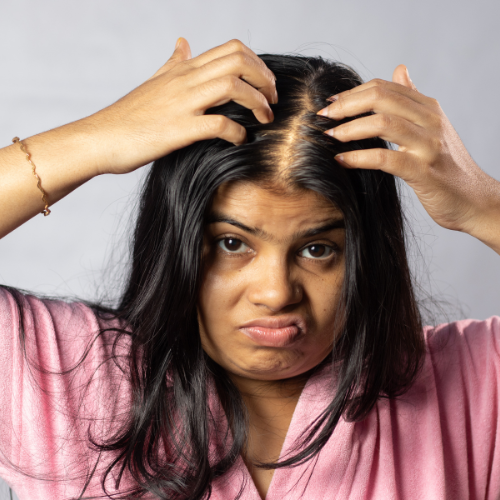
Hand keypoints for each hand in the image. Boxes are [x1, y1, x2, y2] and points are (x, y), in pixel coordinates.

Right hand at [88, 38, 276, 174]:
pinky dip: (237, 132)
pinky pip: (219, 124)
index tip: (266, 84)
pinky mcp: (178, 129)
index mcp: (183, 70)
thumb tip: (183, 41)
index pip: (231, 50)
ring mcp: (182, 103)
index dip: (258, 64)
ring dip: (257, 103)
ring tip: (264, 119)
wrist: (100, 138)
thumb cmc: (128, 116)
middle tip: (272, 100)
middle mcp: (185, 80)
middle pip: (238, 61)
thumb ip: (174, 62)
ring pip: (232, 87)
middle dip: (264, 79)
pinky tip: (240, 140)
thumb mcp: (155, 81)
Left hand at [316, 65, 499, 238]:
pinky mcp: (423, 172)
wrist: (474, 200)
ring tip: (329, 135)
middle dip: (346, 105)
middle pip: (381, 98)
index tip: (330, 102)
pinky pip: (384, 158)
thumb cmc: (447, 167)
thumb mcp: (433, 127)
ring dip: (349, 128)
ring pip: (382, 123)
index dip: (353, 92)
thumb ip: (413, 99)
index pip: (384, 88)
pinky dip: (358, 157)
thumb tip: (399, 70)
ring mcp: (428, 145)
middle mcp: (430, 121)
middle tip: (323, 115)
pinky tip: (341, 160)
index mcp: (429, 108)